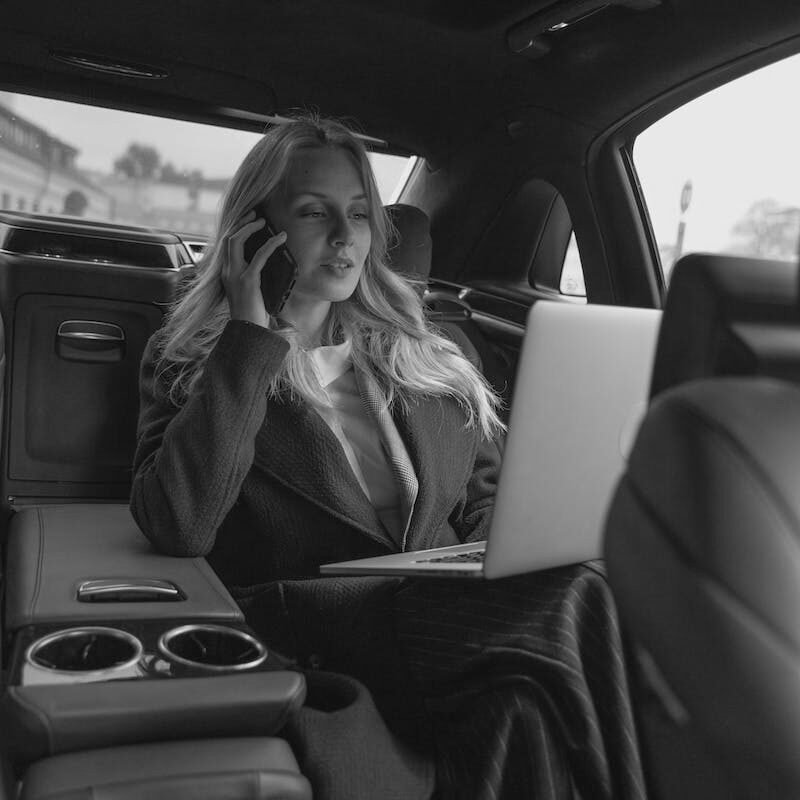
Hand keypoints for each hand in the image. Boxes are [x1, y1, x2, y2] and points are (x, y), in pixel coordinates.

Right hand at [221, 211, 287, 327]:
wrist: (249, 331)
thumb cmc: (252, 313)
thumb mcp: (250, 290)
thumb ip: (253, 274)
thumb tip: (268, 260)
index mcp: (227, 273)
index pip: (227, 245)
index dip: (237, 229)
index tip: (249, 220)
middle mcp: (227, 272)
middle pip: (228, 237)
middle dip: (241, 222)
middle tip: (256, 215)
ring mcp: (236, 275)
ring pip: (236, 241)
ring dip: (250, 227)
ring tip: (263, 221)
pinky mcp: (248, 281)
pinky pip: (259, 256)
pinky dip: (271, 244)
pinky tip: (281, 238)